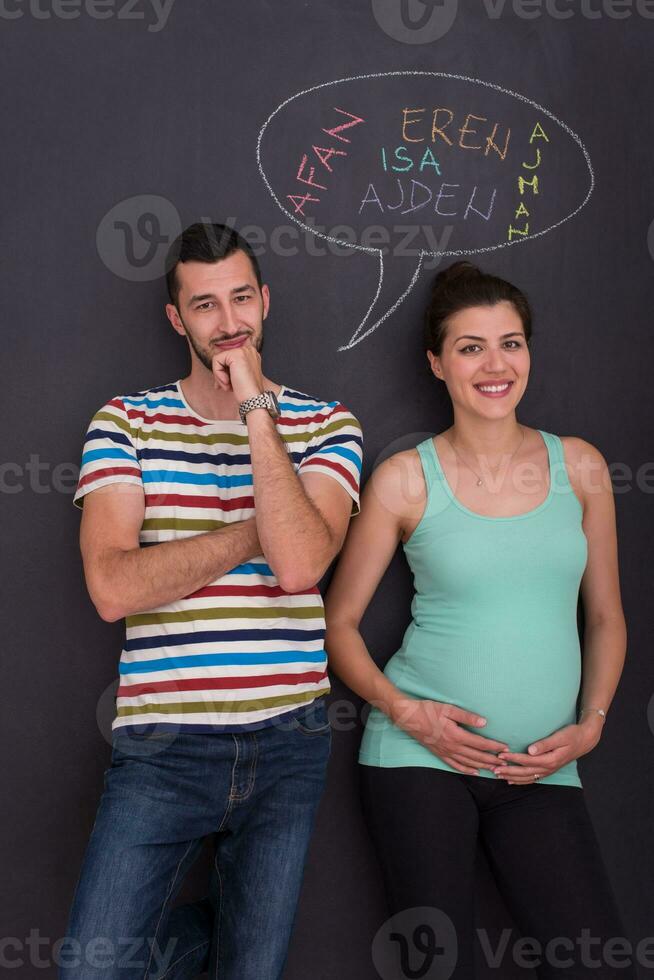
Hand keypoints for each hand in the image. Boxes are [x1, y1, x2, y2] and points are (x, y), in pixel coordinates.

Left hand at [211, 344, 264, 402]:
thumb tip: (216, 369)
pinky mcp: (236, 354)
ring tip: (228, 386)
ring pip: (218, 359)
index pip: (227, 359)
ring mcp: (243, 350)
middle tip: (226, 386)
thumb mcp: (237, 376)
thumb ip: (229, 369)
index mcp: (250, 354)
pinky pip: (216, 360)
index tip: (227, 384)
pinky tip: (227, 382)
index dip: (224, 372)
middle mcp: (248, 349)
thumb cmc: (246, 391)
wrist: (253, 399)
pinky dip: (218, 374)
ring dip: (219, 376)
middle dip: (220, 374)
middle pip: (222, 358)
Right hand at [389, 697, 509, 774]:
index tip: (505, 748)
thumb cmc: (428, 710)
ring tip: (495, 769)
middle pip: (477, 756)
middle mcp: (452, 747)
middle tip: (506, 763)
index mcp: (456, 735)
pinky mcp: (439, 754)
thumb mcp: (449, 709)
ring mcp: (445, 752)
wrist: (408, 717)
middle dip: (492, 760)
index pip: (480, 743)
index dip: (494, 747)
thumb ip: (467, 717)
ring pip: (468, 763)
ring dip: (483, 766)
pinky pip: (455, 765)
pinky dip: (466, 770)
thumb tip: (484, 722)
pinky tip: (474, 772)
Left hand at [492, 716, 603, 783]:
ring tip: (498, 775)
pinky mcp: (547, 770)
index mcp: (550, 759)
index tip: (501, 755)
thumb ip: (545, 744)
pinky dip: (521, 781)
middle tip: (494, 768)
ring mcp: (548, 771)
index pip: (527, 760)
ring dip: (512, 777)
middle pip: (525, 772)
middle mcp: (548, 768)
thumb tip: (530, 750)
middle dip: (508, 771)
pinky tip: (511, 781)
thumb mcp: (560, 737)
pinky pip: (532, 779)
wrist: (584, 741)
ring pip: (527, 778)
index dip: (513, 758)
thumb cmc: (571, 735)